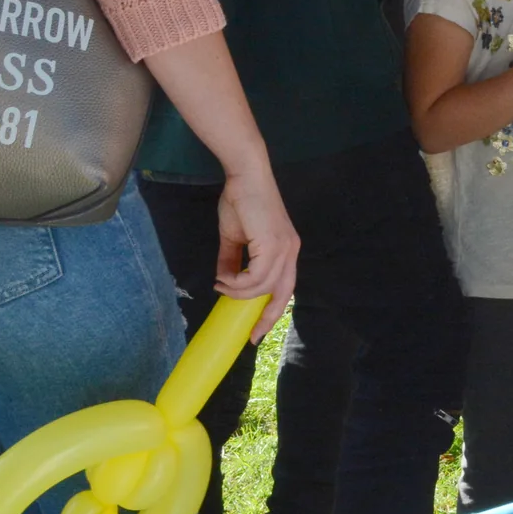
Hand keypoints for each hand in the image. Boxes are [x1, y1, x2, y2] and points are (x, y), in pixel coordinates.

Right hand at [214, 169, 298, 337]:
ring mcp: (284, 248)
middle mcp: (291, 251)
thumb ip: (232, 261)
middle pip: (284, 294)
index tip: (257, 330)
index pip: (285, 287)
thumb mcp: (234, 238)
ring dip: (239, 292)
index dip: (272, 310)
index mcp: (286, 250)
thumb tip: (224, 281)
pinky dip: (238, 282)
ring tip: (221, 284)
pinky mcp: (273, 244)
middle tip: (251, 336)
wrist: (244, 177)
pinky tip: (225, 277)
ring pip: (264, 287)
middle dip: (267, 318)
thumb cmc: (240, 202)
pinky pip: (256, 276)